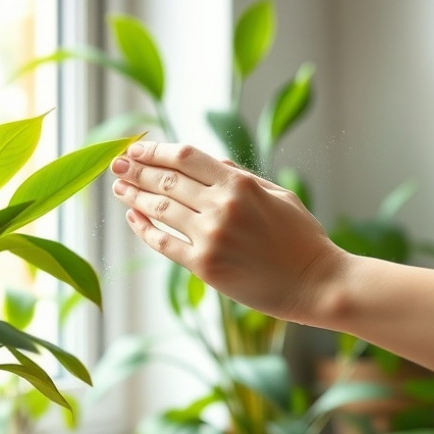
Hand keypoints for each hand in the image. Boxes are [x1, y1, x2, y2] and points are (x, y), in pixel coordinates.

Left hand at [110, 141, 345, 319]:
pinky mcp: (205, 266)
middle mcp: (222, 206)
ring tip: (118, 188)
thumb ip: (243, 177)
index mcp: (241, 184)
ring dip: (134, 196)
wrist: (317, 284)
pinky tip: (133, 218)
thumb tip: (213, 162)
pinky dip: (144, 229)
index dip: (156, 150)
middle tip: (116, 164)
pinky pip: (164, 243)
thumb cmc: (303, 239)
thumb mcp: (279, 195)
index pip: (186, 157)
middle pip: (167, 180)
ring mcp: (211, 237)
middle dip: (136, 170)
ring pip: (160, 210)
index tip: (136, 148)